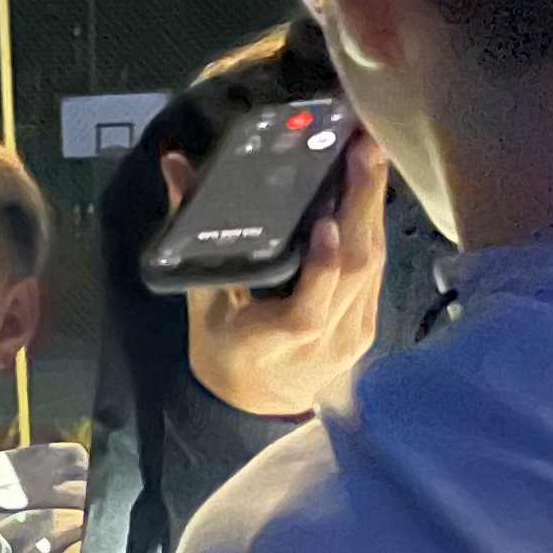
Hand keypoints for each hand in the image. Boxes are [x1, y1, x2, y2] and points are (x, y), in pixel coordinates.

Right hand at [169, 127, 388, 418]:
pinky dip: (374, 227)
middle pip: (356, 274)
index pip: (307, 311)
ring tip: (370, 155)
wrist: (256, 404)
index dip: (323, 269)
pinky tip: (371, 191)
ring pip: (374, 266)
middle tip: (362, 149)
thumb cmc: (223, 349)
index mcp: (274, 342)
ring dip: (375, 207)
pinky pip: (378, 271)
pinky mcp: (369, 327)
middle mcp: (324, 341)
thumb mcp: (200, 298)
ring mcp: (353, 335)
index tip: (326, 223)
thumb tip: (174, 164)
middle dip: (363, 206)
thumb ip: (191, 233)